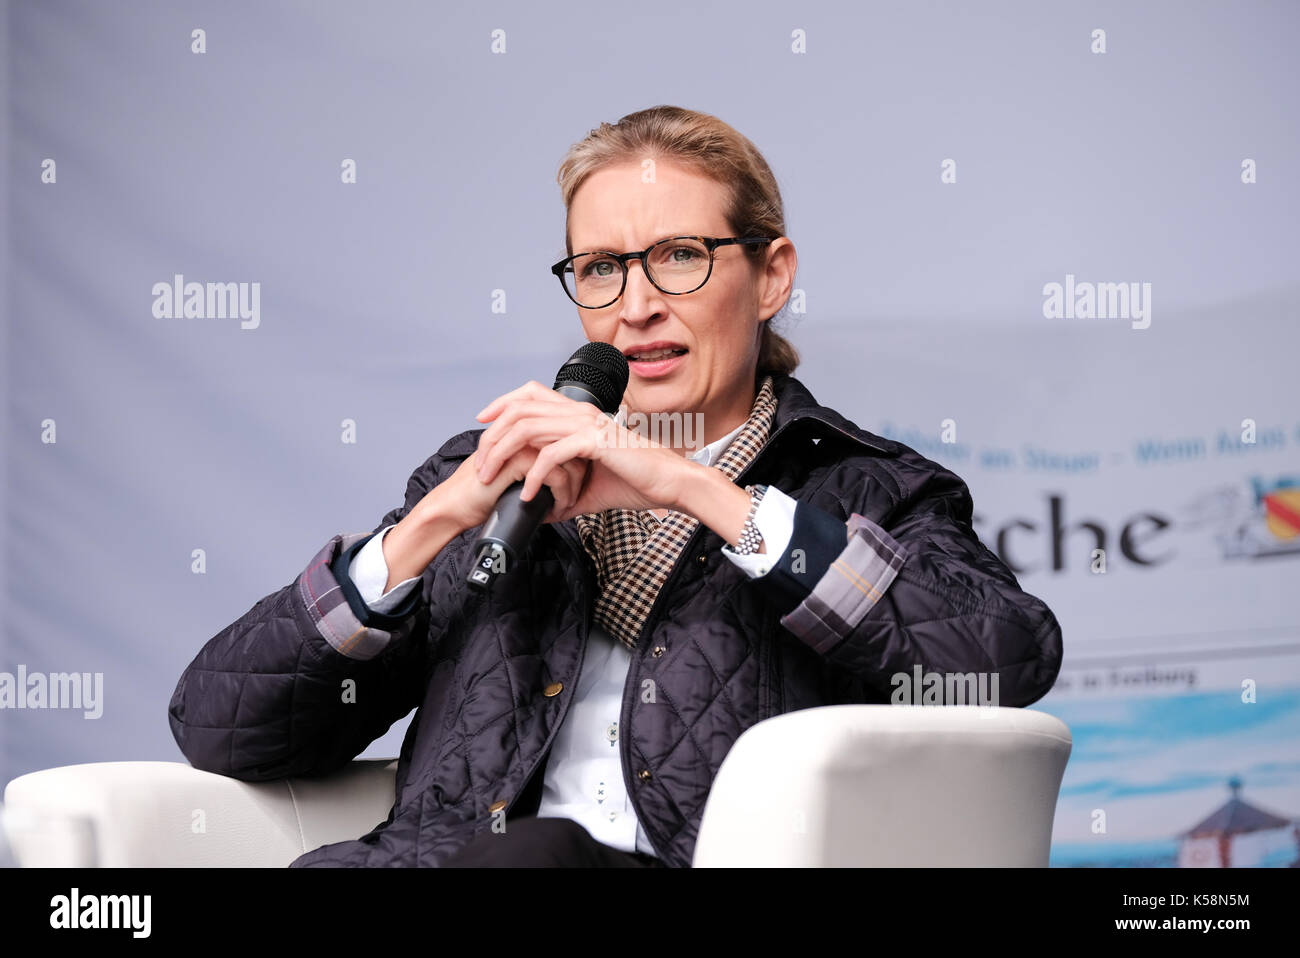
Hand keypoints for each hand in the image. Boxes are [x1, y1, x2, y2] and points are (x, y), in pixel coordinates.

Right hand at [425, 444, 589, 531]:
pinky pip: (556, 475)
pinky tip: (554, 511)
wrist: (455, 507)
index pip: (568, 440)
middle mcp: (526, 431)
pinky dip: (561, 496)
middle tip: (571, 501)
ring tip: (565, 507)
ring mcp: (523, 442)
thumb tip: (568, 477)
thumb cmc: (481, 495)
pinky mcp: (519, 458)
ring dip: (572, 488)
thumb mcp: (515, 478)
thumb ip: (536, 468)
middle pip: (573, 448)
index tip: (573, 490)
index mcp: (525, 432)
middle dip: (580, 478)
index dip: (578, 466)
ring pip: (569, 460)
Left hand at [473, 380, 695, 521]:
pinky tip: (528, 495)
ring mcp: (587, 425)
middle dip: (492, 434)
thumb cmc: (637, 480)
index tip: (482, 422)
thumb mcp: (589, 488)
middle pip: (520, 408)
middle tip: (479, 462)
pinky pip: (551, 455)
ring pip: (528, 428)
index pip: (531, 393)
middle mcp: (580, 412)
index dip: (502, 402)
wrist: (669, 484)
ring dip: (503, 454)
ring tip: (492, 478)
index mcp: (579, 414)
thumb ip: (563, 495)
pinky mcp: (595, 443)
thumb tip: (542, 511)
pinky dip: (534, 477)